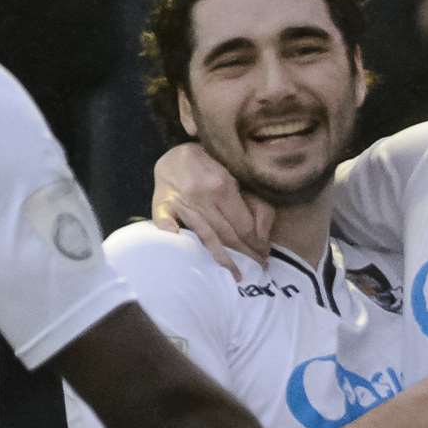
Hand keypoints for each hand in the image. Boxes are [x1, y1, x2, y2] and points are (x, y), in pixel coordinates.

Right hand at [152, 143, 274, 278]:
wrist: (177, 152)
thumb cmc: (211, 165)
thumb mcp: (235, 176)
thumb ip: (252, 202)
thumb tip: (260, 234)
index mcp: (223, 187)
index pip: (243, 224)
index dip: (255, 243)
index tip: (264, 255)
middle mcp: (203, 197)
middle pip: (228, 234)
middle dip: (245, 253)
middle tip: (258, 268)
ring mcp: (182, 202)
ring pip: (205, 235)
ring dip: (222, 258)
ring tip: (236, 275)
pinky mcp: (164, 203)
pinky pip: (165, 220)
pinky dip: (169, 229)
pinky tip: (178, 240)